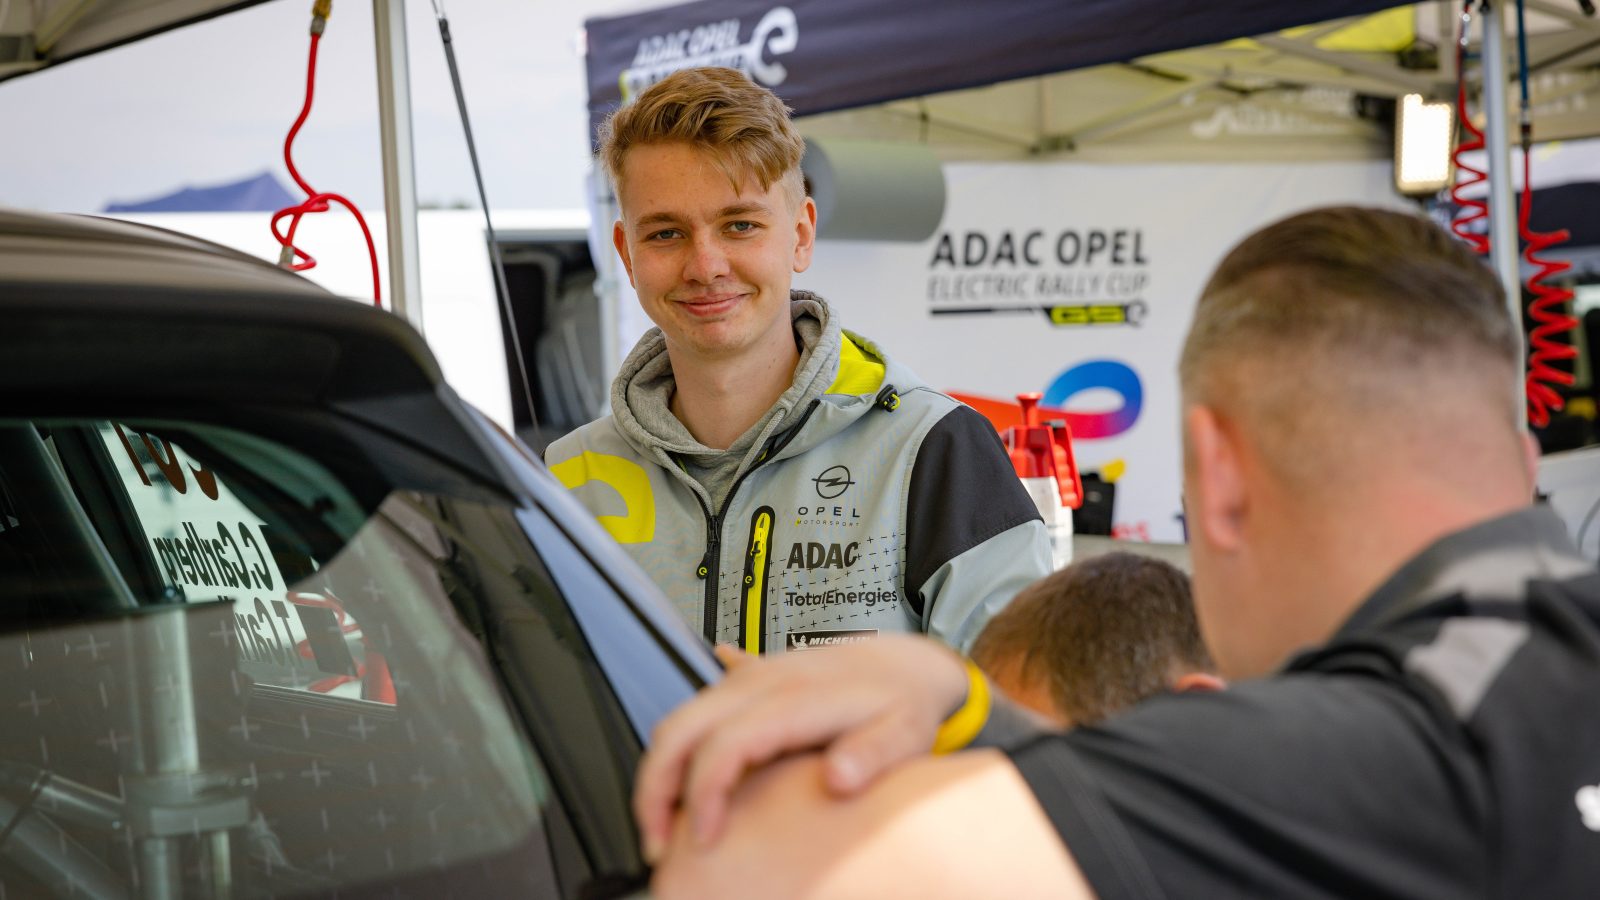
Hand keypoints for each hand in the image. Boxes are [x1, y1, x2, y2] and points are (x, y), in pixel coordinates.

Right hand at [634, 635, 969, 860]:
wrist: (902, 665)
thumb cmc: (901, 702)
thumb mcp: (904, 732)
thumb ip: (873, 755)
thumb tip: (838, 779)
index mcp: (793, 698)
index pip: (723, 744)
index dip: (703, 795)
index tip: (703, 840)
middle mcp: (760, 683)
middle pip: (678, 728)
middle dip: (654, 788)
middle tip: (657, 842)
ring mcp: (747, 681)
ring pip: (677, 722)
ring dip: (660, 774)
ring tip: (665, 827)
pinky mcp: (743, 686)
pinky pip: (694, 716)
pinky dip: (677, 754)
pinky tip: (680, 791)